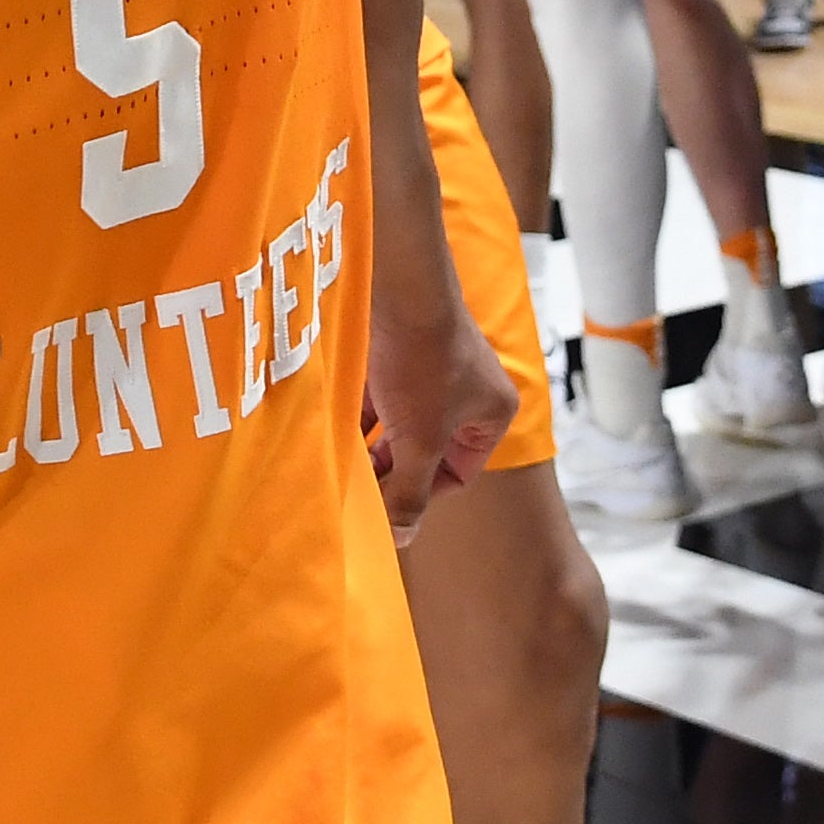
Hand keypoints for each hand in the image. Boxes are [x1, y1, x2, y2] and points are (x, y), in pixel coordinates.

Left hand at [361, 278, 519, 543]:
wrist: (399, 285)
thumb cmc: (423, 358)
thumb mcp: (420, 439)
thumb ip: (410, 491)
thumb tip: (401, 538)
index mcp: (491, 414)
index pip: (458, 474)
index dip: (421, 493)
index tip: (384, 505)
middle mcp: (467, 392)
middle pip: (426, 451)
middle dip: (391, 469)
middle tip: (356, 488)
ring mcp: (432, 371)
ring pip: (400, 425)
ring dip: (371, 444)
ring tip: (340, 461)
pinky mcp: (399, 353)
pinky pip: (381, 397)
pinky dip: (360, 415)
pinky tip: (332, 429)